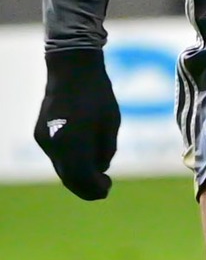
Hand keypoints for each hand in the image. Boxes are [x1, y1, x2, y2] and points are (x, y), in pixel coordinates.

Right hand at [34, 47, 120, 199]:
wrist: (71, 69)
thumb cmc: (97, 95)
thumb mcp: (110, 125)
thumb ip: (105, 150)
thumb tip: (99, 169)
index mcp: (74, 143)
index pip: (83, 178)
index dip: (95, 189)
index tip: (107, 189)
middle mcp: (54, 145)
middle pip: (69, 178)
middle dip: (87, 187)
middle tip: (104, 187)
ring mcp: (44, 140)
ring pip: (61, 168)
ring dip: (78, 175)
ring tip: (97, 173)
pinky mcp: (39, 134)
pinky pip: (57, 157)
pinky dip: (70, 163)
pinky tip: (84, 157)